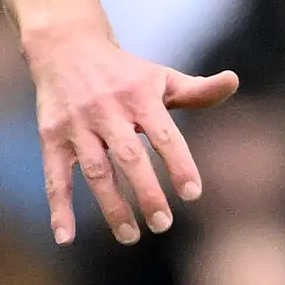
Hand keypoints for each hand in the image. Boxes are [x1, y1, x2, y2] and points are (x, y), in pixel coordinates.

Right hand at [29, 23, 237, 244]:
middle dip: (147, 192)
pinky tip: (65, 237)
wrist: (65, 47)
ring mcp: (77, 125)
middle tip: (163, 224)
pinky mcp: (51, 137)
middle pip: (129, 157)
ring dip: (112, 206)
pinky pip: (55, 177)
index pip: (164, 134)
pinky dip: (58, 208)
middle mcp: (107, 110)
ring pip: (95, 171)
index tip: (193, 194)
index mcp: (139, 96)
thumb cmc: (125, 72)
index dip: (179, 164)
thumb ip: (197, 90)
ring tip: (131, 236)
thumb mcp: (160, 77)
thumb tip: (233, 81)